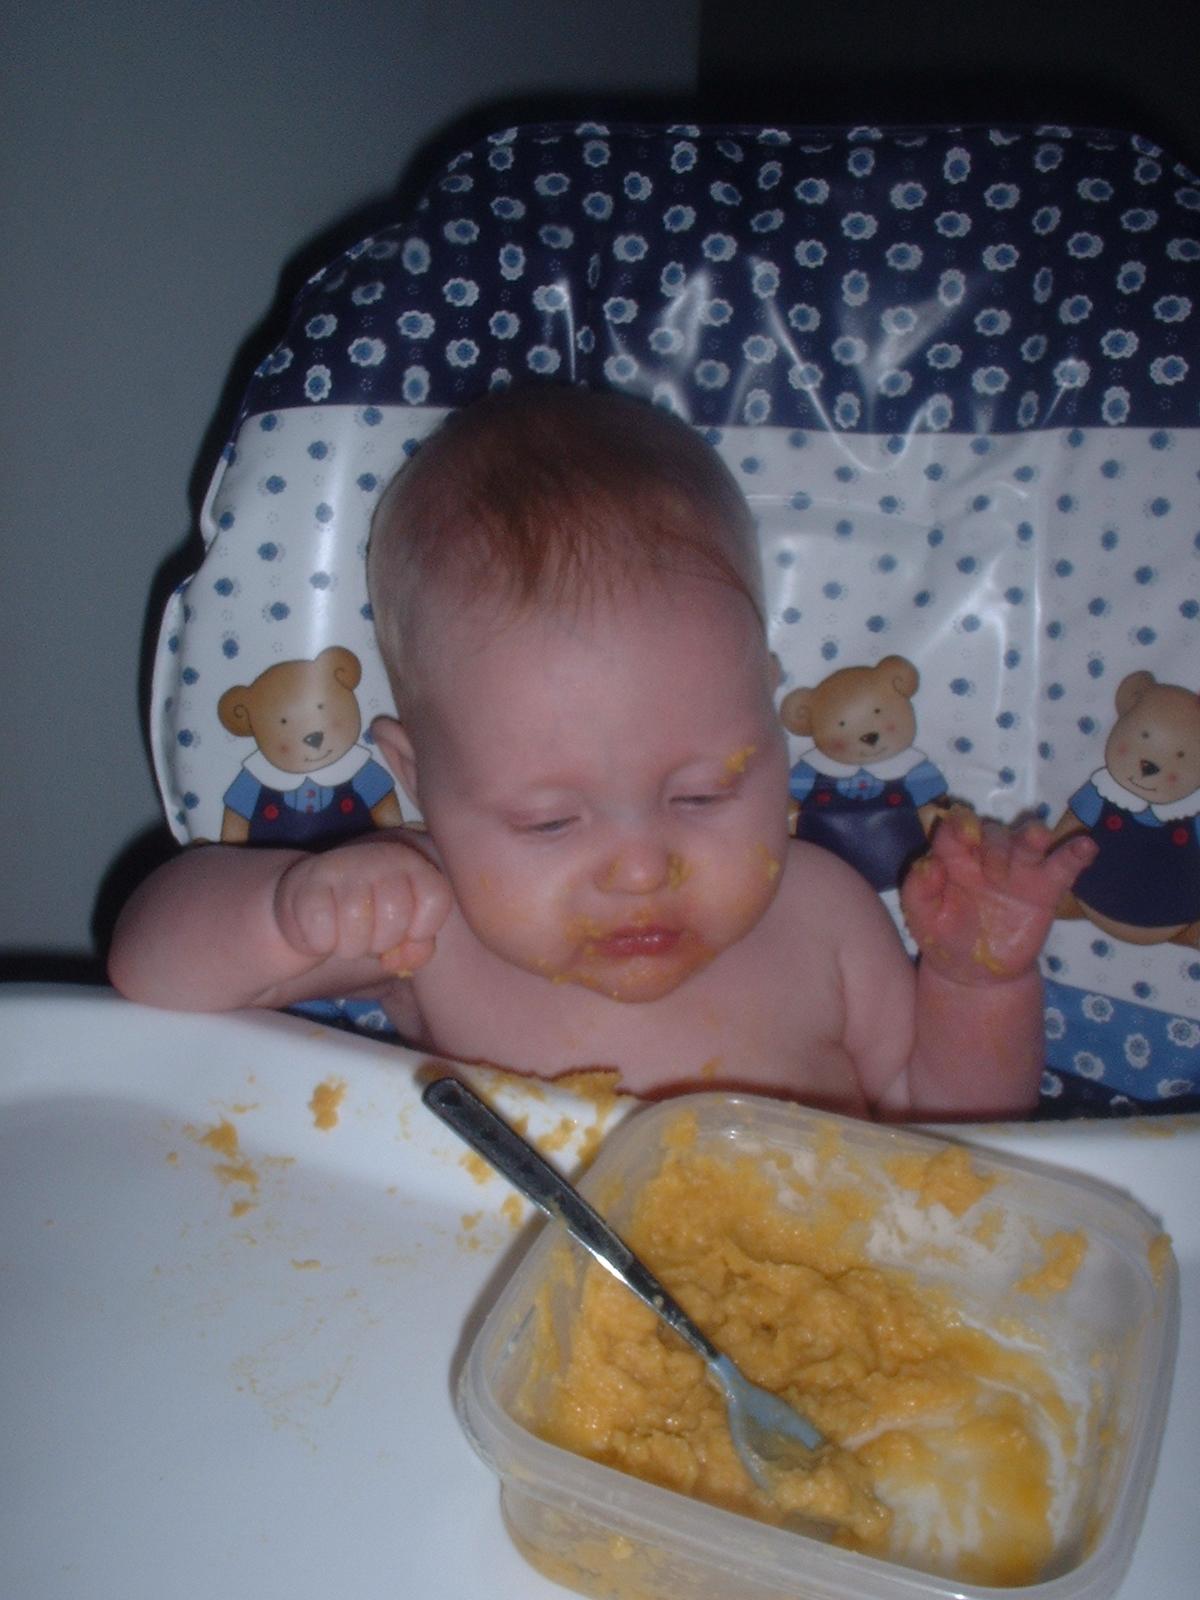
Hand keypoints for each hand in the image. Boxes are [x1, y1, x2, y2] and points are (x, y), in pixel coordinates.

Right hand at [274, 838, 451, 976]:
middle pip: (396, 918)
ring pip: (358, 932)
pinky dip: (321, 944)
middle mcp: (379, 856)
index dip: (422, 929)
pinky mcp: (307, 886)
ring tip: (343, 932)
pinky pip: (323, 936)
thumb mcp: (400, 931)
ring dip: (350, 947)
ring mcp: (341, 867)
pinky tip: (320, 928)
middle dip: (382, 941)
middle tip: (368, 933)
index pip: (436, 897)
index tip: (406, 933)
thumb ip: (418, 946)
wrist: (307, 907)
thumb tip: (403, 959)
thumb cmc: (365, 920)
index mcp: (411, 861)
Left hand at [900, 806, 1096, 985]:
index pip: (957, 828)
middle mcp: (987, 857)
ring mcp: (1019, 871)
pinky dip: (1075, 854)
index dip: (960, 824)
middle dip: (995, 844)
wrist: (974, 975)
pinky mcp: (1045, 889)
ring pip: (1029, 840)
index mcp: (955, 858)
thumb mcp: (921, 916)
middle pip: (995, 832)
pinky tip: (1086, 847)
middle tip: (993, 873)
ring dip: (1032, 836)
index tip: (965, 836)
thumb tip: (930, 863)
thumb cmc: (944, 937)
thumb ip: (919, 888)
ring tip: (1035, 841)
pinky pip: (1063, 866)